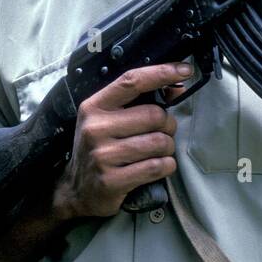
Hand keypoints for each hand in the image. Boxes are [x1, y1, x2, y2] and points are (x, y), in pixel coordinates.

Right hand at [53, 62, 189, 219]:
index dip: (162, 73)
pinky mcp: (112, 180)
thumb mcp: (110, 121)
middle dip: (168, 125)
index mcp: (94, 107)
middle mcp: (95, 128)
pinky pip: (156, 167)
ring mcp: (102, 155)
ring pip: (159, 142)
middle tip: (163, 133)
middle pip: (154, 115)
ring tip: (158, 152)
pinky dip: (167, 166)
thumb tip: (176, 88)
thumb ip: (139, 102)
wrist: (76, 192)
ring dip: (168, 148)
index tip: (185, 70)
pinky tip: (159, 166)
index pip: (132, 81)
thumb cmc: (100, 150)